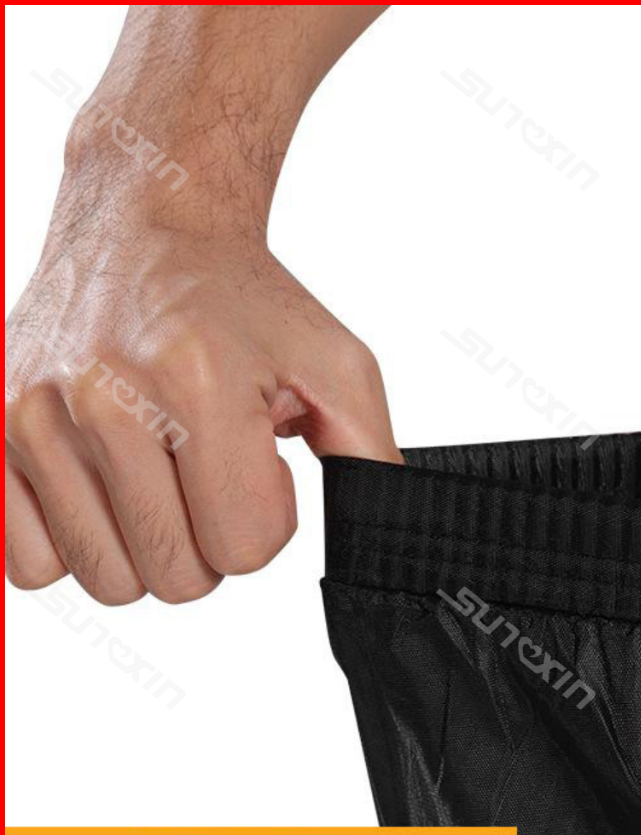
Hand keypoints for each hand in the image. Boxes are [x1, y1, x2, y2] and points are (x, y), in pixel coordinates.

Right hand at [6, 222, 401, 605]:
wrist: (147, 224)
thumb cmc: (244, 301)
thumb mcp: (338, 366)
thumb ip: (371, 459)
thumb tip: (382, 540)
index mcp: (199, 384)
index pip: (244, 549)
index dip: (268, 518)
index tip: (258, 462)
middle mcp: (101, 400)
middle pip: (178, 579)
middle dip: (213, 540)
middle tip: (210, 472)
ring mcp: (30, 416)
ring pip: (109, 582)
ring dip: (150, 546)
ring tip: (160, 473)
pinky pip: (31, 566)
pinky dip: (80, 542)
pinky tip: (106, 485)